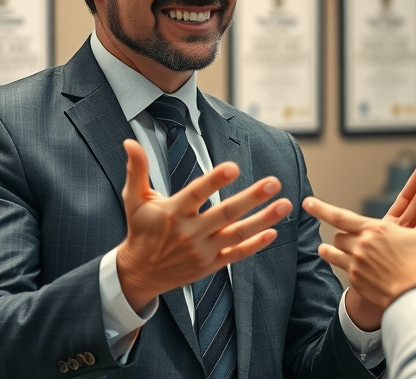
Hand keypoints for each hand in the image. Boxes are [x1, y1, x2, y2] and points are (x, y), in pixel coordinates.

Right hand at [116, 139, 291, 311]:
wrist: (140, 273)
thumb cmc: (140, 230)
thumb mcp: (134, 199)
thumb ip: (137, 169)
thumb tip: (130, 141)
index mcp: (172, 213)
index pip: (196, 194)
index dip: (215, 181)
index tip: (234, 167)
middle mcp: (189, 232)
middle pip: (225, 213)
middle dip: (252, 198)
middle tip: (274, 182)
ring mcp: (202, 251)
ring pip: (238, 234)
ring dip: (264, 219)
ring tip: (285, 204)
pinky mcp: (210, 265)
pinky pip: (237, 255)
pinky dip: (255, 245)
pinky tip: (273, 232)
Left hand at [305, 181, 415, 311]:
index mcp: (375, 230)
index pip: (339, 216)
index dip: (320, 208)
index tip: (307, 202)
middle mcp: (361, 247)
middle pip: (338, 235)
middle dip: (342, 233)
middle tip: (348, 234)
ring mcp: (356, 266)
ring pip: (332, 252)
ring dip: (334, 249)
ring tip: (338, 249)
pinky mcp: (357, 283)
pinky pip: (341, 270)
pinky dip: (345, 266)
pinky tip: (356, 268)